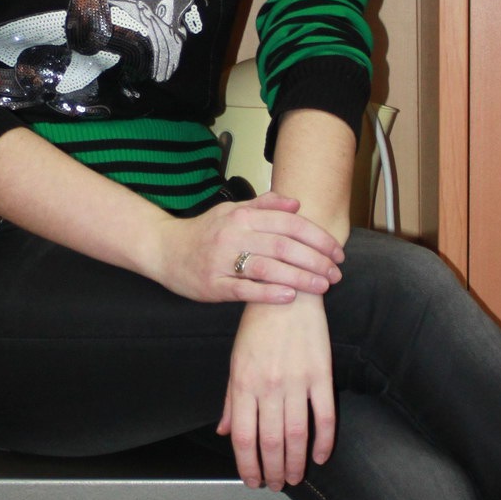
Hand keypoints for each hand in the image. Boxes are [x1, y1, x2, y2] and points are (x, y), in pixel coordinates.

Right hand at [150, 194, 344, 304]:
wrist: (163, 250)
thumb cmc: (204, 233)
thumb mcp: (232, 212)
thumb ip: (264, 206)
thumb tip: (296, 203)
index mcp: (242, 216)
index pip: (289, 223)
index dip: (317, 237)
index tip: (337, 251)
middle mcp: (233, 235)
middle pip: (283, 246)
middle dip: (315, 260)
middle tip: (336, 272)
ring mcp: (221, 261)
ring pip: (267, 268)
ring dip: (299, 277)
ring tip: (322, 286)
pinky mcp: (213, 286)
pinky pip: (244, 290)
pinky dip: (269, 293)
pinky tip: (289, 296)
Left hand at [218, 295, 336, 489]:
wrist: (287, 292)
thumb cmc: (257, 328)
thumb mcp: (235, 361)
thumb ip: (231, 400)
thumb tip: (226, 433)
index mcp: (243, 384)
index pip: (244, 438)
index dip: (248, 466)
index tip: (254, 481)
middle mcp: (269, 386)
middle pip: (271, 442)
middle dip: (274, 470)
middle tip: (278, 484)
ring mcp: (297, 381)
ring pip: (298, 435)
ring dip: (297, 463)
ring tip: (296, 477)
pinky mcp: (321, 374)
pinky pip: (325, 416)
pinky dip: (324, 440)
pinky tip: (321, 456)